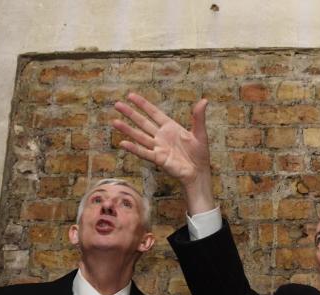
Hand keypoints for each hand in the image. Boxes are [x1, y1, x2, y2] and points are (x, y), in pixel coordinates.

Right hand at [112, 93, 214, 212]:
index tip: (130, 96)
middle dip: (130, 113)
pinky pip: (144, 153)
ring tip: (114, 122)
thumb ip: (199, 117)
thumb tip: (204, 100)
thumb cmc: (200, 154)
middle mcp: (161, 136)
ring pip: (140, 136)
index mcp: (170, 127)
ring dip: (127, 130)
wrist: (199, 172)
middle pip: (143, 122)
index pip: (153, 113)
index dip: (142, 104)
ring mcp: (158, 147)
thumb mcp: (200, 133)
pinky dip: (134, 149)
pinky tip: (123, 143)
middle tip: (117, 104)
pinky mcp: (158, 159)